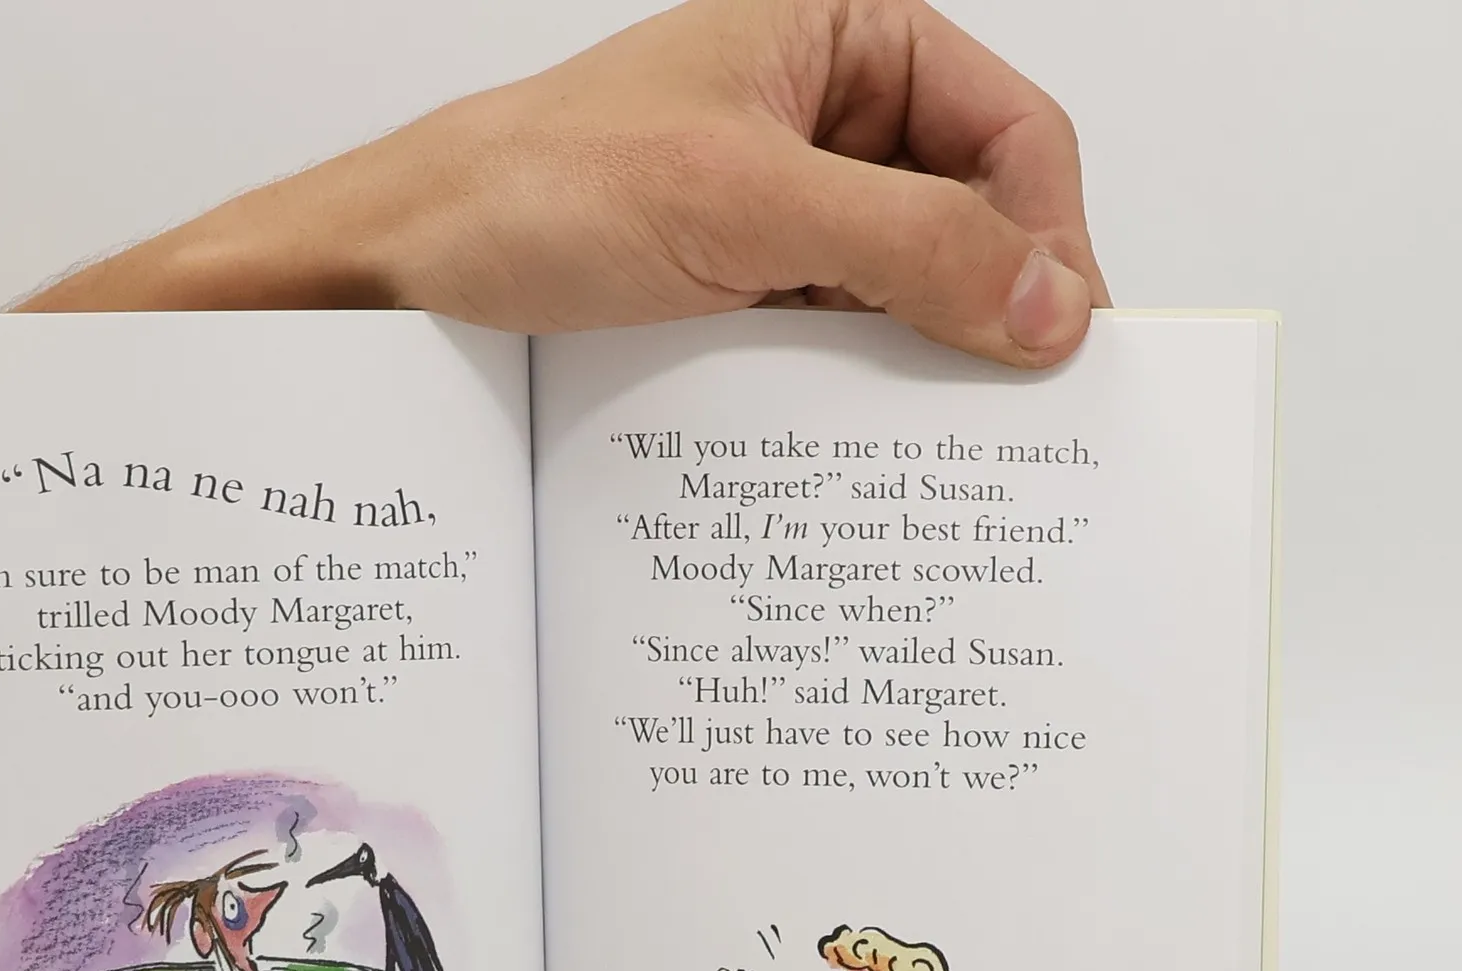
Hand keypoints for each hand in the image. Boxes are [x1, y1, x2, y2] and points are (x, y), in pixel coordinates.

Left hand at [39, 0, 1105, 369]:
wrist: (402, 272)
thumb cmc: (535, 190)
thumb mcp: (743, 204)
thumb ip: (909, 245)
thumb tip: (1047, 304)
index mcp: (844, 37)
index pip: (1011, 133)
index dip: (1050, 236)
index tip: (1060, 343)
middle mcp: (824, 117)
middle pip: (971, 213)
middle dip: (992, 305)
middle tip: (1013, 415)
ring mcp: (782, 205)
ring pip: (906, 284)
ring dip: (921, 358)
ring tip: (935, 440)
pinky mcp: (741, 284)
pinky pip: (837, 333)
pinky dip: (855, 383)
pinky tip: (856, 437)